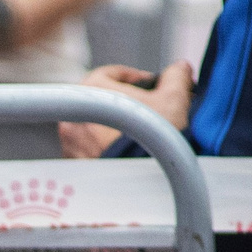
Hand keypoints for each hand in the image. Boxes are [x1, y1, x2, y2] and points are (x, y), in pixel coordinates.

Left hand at [59, 60, 194, 157]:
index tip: (152, 85)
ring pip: (97, 127)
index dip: (135, 77)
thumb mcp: (174, 98)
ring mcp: (72, 145)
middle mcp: (74, 117)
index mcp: (90, 91)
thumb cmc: (155, 138)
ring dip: (118, 126)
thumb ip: (176, 76)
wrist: (145, 182)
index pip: (110, 74)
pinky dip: (110, 148)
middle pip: (103, 103)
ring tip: (145, 133)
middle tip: (151, 110)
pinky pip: (93, 150)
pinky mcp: (78, 167)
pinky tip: (132, 151)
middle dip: (128, 104)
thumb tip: (179, 70)